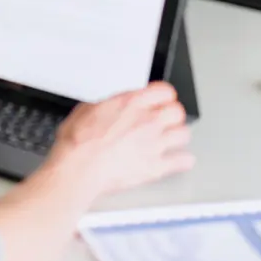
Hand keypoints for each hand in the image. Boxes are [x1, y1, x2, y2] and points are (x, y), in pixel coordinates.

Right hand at [48, 82, 192, 199]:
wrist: (79, 168)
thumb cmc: (77, 142)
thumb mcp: (87, 110)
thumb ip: (108, 106)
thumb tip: (110, 108)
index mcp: (130, 103)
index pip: (164, 91)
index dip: (164, 95)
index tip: (162, 100)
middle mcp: (147, 121)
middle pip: (178, 111)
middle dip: (173, 114)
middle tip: (167, 119)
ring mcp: (154, 144)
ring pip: (183, 134)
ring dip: (178, 135)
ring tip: (171, 138)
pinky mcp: (156, 166)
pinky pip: (183, 160)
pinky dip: (182, 160)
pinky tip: (177, 160)